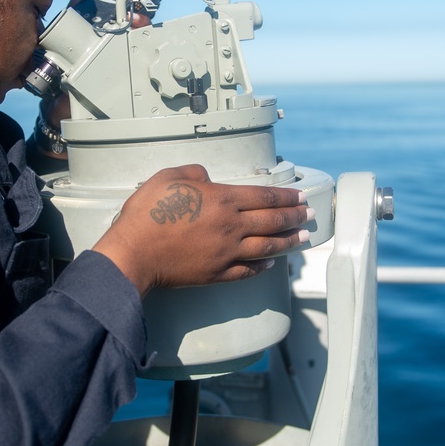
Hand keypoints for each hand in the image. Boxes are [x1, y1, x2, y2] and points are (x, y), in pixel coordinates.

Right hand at [92, 165, 312, 296]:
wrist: (134, 253)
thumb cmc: (147, 214)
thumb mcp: (169, 177)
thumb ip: (194, 173)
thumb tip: (208, 178)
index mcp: (222, 200)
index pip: (264, 197)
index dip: (286, 197)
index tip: (300, 196)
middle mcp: (231, 227)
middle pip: (272, 221)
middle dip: (294, 217)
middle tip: (310, 215)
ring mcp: (226, 253)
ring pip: (266, 247)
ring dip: (287, 242)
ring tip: (302, 238)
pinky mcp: (217, 273)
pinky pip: (247, 270)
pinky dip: (261, 267)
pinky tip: (270, 264)